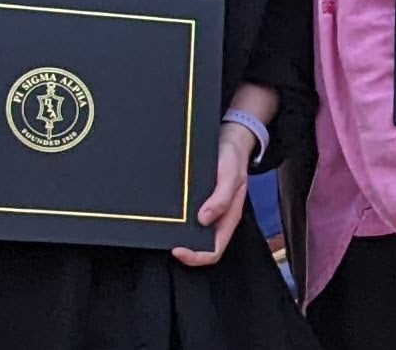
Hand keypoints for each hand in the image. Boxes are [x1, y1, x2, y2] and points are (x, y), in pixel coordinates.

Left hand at [175, 120, 259, 265]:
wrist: (230, 140)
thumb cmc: (233, 159)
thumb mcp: (231, 176)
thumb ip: (222, 198)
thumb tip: (203, 219)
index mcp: (228, 219)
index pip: (213, 251)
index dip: (196, 256)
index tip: (177, 248)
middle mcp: (216, 219)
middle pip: (199, 246)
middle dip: (183, 247)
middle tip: (164, 238)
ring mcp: (205, 211)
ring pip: (191, 233)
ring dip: (177, 234)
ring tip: (162, 227)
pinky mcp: (196, 201)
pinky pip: (185, 217)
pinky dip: (175, 220)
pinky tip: (164, 213)